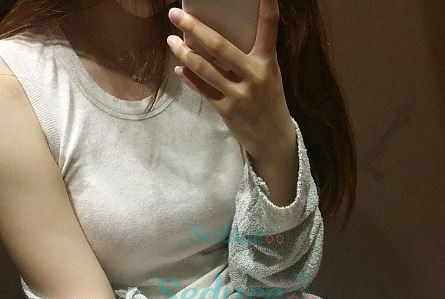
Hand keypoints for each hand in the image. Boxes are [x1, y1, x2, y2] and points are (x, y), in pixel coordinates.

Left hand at [166, 0, 295, 162]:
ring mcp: (239, 94)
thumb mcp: (269, 75)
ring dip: (183, 53)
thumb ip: (253, 56)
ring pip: (204, 69)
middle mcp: (254, 75)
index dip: (267, 4)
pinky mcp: (227, 111)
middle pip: (219, 46)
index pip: (269, 27)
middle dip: (194, 28)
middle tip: (175, 14)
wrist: (274, 139)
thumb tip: (219, 37)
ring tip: (171, 41)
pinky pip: (203, 90)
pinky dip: (189, 78)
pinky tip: (179, 69)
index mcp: (267, 62)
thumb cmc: (269, 101)